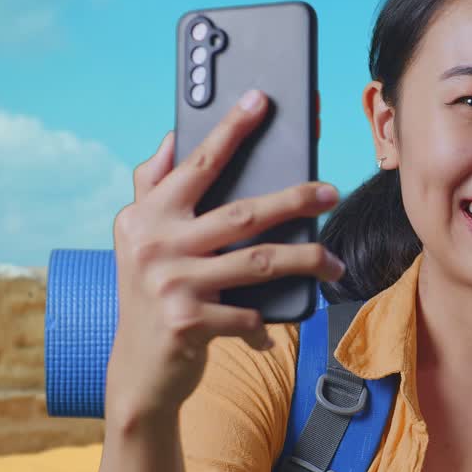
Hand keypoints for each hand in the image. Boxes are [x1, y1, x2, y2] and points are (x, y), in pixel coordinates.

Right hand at [106, 89, 345, 424]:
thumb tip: (173, 138)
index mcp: (146, 216)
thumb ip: (151, 188)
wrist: (138, 372)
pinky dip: (268, 321)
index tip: (261, 100)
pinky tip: (279, 323)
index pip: (197, 166)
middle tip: (330, 191)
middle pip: (243, 213)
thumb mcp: (138, 240)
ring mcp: (171, 283)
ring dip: (305, 260)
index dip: (231, 130)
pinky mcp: (189, 321)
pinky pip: (249, 314)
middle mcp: (155, 244)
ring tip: (333, 262)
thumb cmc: (149, 296)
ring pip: (259, 262)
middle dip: (294, 199)